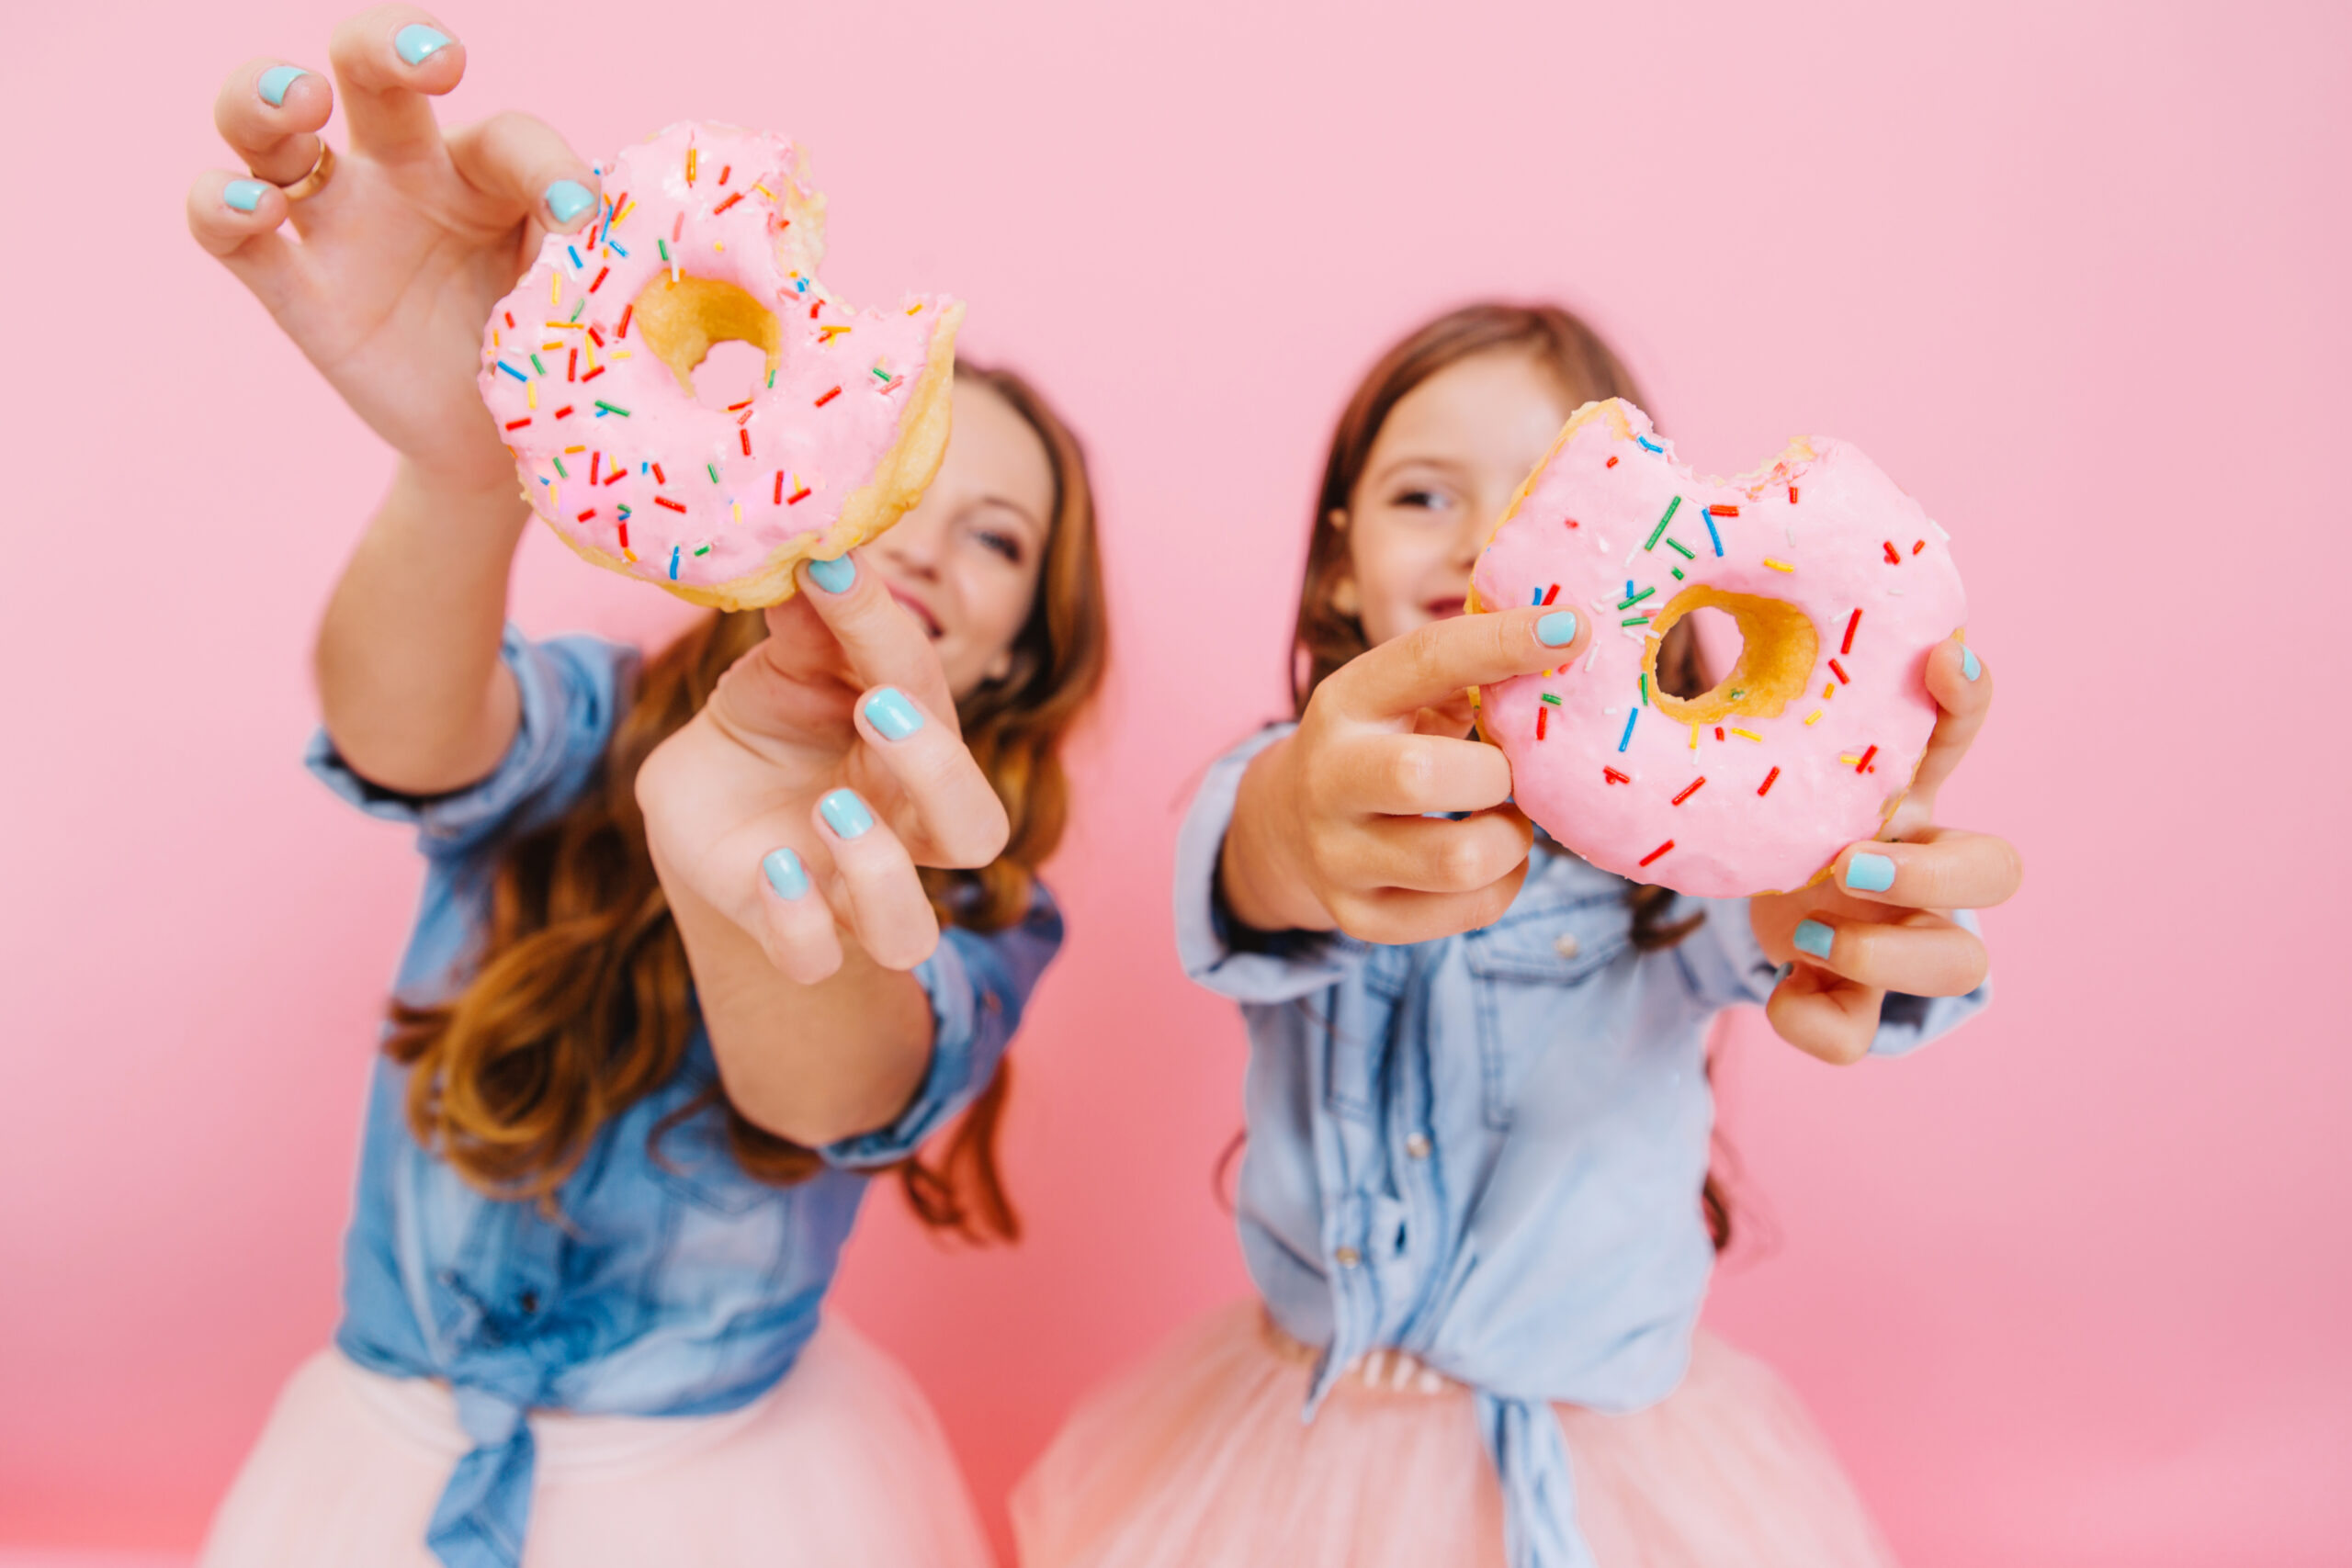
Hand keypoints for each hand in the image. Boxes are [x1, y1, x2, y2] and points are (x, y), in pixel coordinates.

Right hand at [185, 5, 597, 495]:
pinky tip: (254, 205)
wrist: (500, 444)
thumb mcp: (577, 304)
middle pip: (369, 71)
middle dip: (389, 44)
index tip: (578, 213)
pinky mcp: (296, 289)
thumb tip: (604, 228)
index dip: (544, 165)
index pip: (506, 137)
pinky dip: (224, 205)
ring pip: (270, 129)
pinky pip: (231, 233)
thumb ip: (587, 260)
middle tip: (437, 60)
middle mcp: (402, 174)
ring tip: (303, 102)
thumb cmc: (544, 350)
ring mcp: (338, 225)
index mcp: (484, 169)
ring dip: (267, 97)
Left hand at [635, 552, 1011, 985]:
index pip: (923, 691)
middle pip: (976, 831)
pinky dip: (798, 920)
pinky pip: (813, 958)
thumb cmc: (773, 722)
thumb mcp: (785, 660)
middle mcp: (901, 826)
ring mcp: (846, 887)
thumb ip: (810, 618)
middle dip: (938, 772)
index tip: (830, 573)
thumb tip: (818, 549)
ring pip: (908, 930)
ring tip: (831, 810)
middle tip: (877, 709)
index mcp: (913, 746)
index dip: (885, 635)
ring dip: (881, 871)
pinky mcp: (786, 928)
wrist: (704, 797)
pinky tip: (771, 866)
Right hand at [1222, 607, 1591, 943]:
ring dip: (1510, 838)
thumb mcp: (1400, 695)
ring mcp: (1338, 857)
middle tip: (1506, 774)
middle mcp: (1329, 779)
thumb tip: (1569, 638)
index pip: (1425, 659)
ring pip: (1459, 861)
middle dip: (1494, 775)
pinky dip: (1503, 883)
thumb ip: (1469, 671)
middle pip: (1420, 776)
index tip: (1575, 630)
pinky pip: (1469, 911)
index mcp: (1346, 703)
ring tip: (1504, 819)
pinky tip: (1491, 861)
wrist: (1289, 826)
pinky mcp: (1362, 918)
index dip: (1504, 642)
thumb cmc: (1380, 743)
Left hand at [1751, 639, 2022, 1062]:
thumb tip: (1661, 622)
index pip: (1957, 732)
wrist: (1761, 905)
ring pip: (1961, 964)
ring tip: (1802, 929)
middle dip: (1930, 872)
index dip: (1965, 698)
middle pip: (1996, 870)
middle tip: (1844, 862)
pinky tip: (1776, 989)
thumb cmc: (1772, 819)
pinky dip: (1815, 1021)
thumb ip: (1736, 708)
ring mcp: (1896, 939)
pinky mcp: (1854, 1002)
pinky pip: (1860, 1035)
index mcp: (1899, 793)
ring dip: (1882, 956)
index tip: (1942, 656)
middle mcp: (1918, 866)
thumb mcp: (1761, 766)